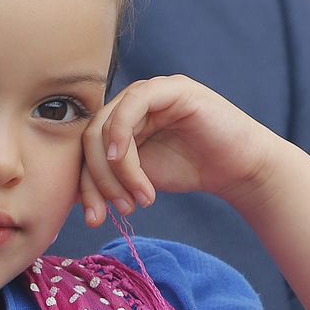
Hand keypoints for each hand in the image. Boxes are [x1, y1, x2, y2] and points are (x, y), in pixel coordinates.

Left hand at [79, 74, 275, 227]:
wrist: (240, 168)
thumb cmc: (192, 170)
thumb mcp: (138, 179)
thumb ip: (108, 178)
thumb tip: (70, 197)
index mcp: (118, 122)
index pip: (85, 149)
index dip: (85, 185)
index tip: (93, 219)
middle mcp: (130, 103)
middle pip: (90, 138)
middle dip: (99, 181)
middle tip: (119, 211)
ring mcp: (150, 92)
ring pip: (107, 127)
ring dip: (118, 170)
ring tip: (140, 199)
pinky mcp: (171, 89)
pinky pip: (132, 106)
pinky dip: (122, 136)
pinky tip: (128, 164)